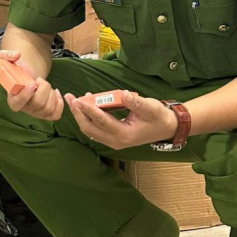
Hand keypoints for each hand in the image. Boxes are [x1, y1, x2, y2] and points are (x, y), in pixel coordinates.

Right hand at [0, 50, 63, 121]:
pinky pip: (56, 114)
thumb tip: (17, 55)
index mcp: (12, 99)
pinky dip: (60, 103)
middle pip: (38, 104)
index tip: (31, 83)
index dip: (25, 95)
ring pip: (48, 108)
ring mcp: (36, 113)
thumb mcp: (7, 60)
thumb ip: (7, 55)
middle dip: (44, 88)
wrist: (27, 76)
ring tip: (46, 86)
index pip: (18, 104)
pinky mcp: (46, 114)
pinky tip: (56, 93)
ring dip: (51, 93)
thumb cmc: (17, 70)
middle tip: (40, 80)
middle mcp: (24, 109)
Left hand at [64, 91, 178, 150]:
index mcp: (124, 135)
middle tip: (70, 98)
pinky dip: (87, 118)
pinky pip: (95, 130)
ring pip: (90, 130)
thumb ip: (136, 102)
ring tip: (74, 99)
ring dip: (80, 115)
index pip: (102, 122)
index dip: (89, 110)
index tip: (78, 100)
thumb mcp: (150, 107)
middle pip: (90, 128)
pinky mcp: (112, 138)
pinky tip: (85, 105)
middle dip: (78, 113)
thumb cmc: (159, 117)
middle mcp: (116, 141)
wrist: (167, 128)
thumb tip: (124, 94)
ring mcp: (113, 141)